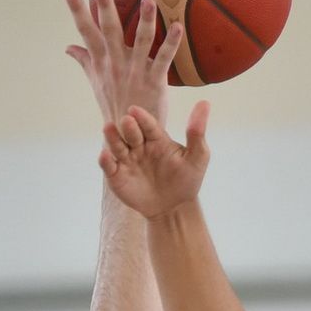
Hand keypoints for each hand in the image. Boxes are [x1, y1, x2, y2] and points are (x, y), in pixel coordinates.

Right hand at [65, 0, 182, 125]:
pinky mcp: (155, 81)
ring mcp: (135, 72)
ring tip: (149, 1)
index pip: (86, 32)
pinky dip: (171, 43)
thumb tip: (68, 47)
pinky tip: (178, 26)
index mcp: (101, 62)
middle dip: (105, 10)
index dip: (78, 11)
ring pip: (141, 41)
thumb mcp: (96, 82)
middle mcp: (116, 64)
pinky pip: (163, 59)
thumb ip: (85, 60)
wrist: (130, 136)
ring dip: (146, 21)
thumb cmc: (114, 105)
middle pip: (109, 32)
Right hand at [99, 103, 210, 218]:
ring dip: (112, 137)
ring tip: (108, 128)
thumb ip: (197, 132)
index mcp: (157, 139)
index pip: (148, 125)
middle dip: (129, 127)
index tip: (135, 110)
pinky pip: (109, 166)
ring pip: (117, 146)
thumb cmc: (187, 180)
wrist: (175, 209)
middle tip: (127, 121)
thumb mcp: (198, 156)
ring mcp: (127, 160)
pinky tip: (105, 155)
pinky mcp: (117, 175)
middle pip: (131, 133)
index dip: (142, 118)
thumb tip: (205, 102)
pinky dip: (105, 160)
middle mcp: (139, 146)